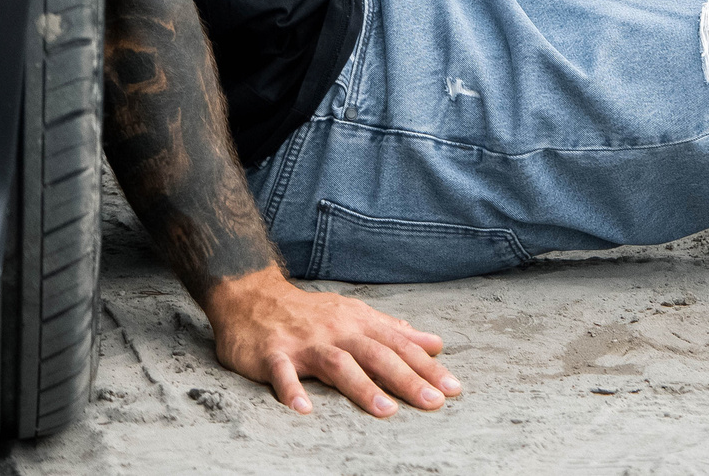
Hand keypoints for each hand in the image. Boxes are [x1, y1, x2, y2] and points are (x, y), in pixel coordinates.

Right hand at [204, 266, 460, 416]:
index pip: (399, 346)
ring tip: (386, 411)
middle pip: (376, 355)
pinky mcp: (273, 354)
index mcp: (358, 324)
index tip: (454, 388)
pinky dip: (292, 391)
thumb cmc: (312, 314)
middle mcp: (336, 331)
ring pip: (337, 364)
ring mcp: (304, 343)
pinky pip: (282, 373)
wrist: (254, 296)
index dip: (427, 367)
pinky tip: (304, 410)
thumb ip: (395, 332)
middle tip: (434, 402)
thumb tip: (435, 344)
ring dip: (362, 387)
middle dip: (407, 379)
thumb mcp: (356, 316)